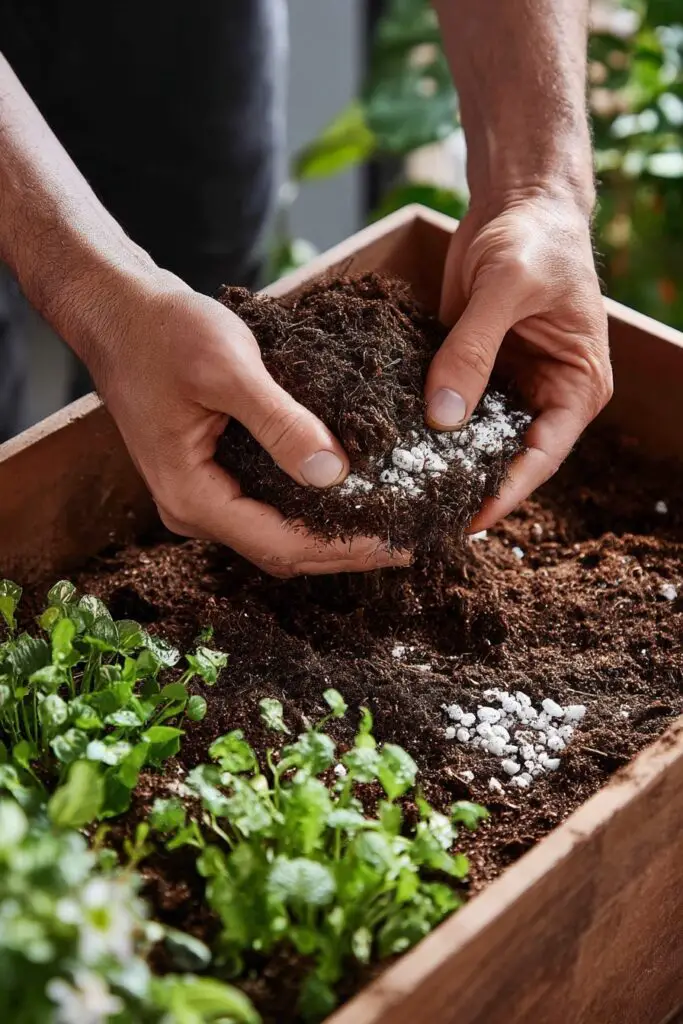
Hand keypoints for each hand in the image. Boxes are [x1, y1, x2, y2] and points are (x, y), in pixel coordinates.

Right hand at [90, 271, 408, 576]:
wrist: (119, 311)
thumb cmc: (164, 332)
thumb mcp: (229, 369)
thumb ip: (279, 423)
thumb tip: (333, 473)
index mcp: (192, 496)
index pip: (282, 544)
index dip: (345, 549)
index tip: (399, 543)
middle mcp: (193, 509)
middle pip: (282, 551)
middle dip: (345, 551)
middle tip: (407, 542)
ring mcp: (199, 496)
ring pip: (275, 535)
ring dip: (330, 534)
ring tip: (387, 525)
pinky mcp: (210, 476)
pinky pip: (266, 509)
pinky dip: (309, 510)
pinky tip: (347, 496)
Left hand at [425, 191, 612, 529]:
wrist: (517, 201)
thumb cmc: (533, 238)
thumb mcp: (506, 288)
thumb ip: (473, 350)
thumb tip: (443, 416)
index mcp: (577, 386)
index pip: (543, 454)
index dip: (507, 491)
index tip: (468, 519)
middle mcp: (544, 395)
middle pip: (508, 456)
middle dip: (470, 484)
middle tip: (423, 515)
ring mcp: (506, 386)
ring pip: (475, 438)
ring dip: (443, 460)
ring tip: (402, 492)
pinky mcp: (471, 371)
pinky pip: (449, 408)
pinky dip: (425, 426)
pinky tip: (392, 448)